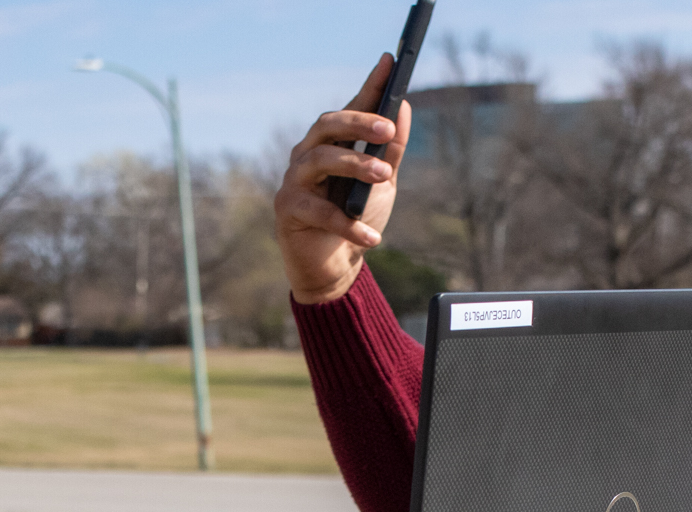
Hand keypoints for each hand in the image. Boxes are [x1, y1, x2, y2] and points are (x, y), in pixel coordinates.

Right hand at [274, 53, 410, 304]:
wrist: (335, 267)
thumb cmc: (356, 218)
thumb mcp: (383, 183)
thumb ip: (391, 149)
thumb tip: (403, 107)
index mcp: (332, 144)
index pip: (350, 108)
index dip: (369, 86)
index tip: (390, 63)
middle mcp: (308, 154)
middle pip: (328, 125)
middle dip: (358, 123)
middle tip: (388, 130)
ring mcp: (294, 179)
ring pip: (320, 158)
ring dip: (354, 164)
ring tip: (384, 176)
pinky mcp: (287, 209)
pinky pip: (318, 210)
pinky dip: (348, 224)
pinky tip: (371, 237)